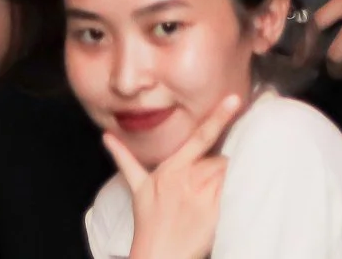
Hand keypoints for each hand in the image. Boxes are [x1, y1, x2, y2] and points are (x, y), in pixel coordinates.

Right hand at [105, 93, 239, 258]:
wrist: (158, 255)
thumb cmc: (148, 223)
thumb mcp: (136, 188)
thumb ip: (125, 159)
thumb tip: (107, 138)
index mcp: (171, 169)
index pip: (200, 137)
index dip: (218, 116)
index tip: (234, 99)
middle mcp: (188, 179)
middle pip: (219, 160)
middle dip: (218, 169)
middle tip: (206, 187)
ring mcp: (203, 196)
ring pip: (227, 175)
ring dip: (224, 182)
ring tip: (209, 199)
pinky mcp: (215, 213)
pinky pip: (232, 194)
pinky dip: (231, 195)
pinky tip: (218, 207)